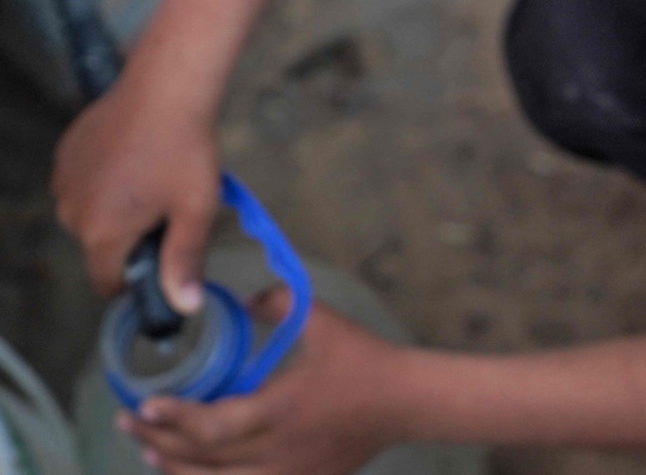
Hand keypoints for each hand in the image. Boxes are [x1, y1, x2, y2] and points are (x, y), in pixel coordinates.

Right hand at [52, 80, 218, 310]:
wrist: (165, 90)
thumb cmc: (185, 152)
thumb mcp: (194, 211)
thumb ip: (184, 262)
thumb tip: (184, 306)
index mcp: (102, 233)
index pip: (107, 282)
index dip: (136, 281)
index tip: (160, 262)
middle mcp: (71, 211)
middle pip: (100, 247)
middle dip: (131, 238)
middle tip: (168, 208)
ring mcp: (64, 180)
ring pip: (91, 213)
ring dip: (117, 208)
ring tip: (153, 179)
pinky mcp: (65, 153)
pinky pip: (84, 183)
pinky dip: (106, 180)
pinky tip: (135, 158)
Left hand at [119, 289, 399, 474]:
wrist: (405, 400)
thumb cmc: (363, 358)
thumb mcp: (322, 319)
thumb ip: (278, 303)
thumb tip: (244, 299)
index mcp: (279, 410)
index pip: (211, 426)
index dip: (172, 419)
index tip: (142, 405)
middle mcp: (277, 451)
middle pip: (203, 460)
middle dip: (159, 442)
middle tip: (129, 423)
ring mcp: (288, 474)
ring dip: (179, 471)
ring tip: (150, 454)